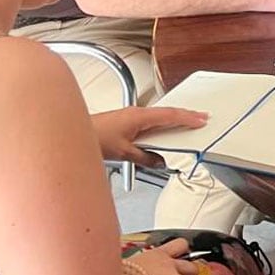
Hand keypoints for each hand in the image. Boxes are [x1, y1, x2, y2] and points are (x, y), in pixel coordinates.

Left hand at [93, 107, 207, 165]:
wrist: (73, 132)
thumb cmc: (94, 137)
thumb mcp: (124, 153)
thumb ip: (145, 158)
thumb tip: (159, 161)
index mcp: (139, 116)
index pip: (170, 115)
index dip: (188, 117)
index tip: (201, 119)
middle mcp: (136, 112)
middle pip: (166, 113)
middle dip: (184, 115)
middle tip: (200, 118)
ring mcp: (130, 115)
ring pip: (157, 116)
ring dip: (172, 120)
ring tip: (185, 125)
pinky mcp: (124, 121)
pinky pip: (148, 120)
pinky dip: (160, 124)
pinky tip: (161, 132)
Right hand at [124, 238, 193, 274]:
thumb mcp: (121, 271)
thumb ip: (130, 273)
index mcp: (150, 254)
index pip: (169, 246)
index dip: (172, 254)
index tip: (167, 267)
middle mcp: (163, 258)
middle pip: (183, 247)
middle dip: (183, 259)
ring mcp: (172, 269)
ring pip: (193, 269)